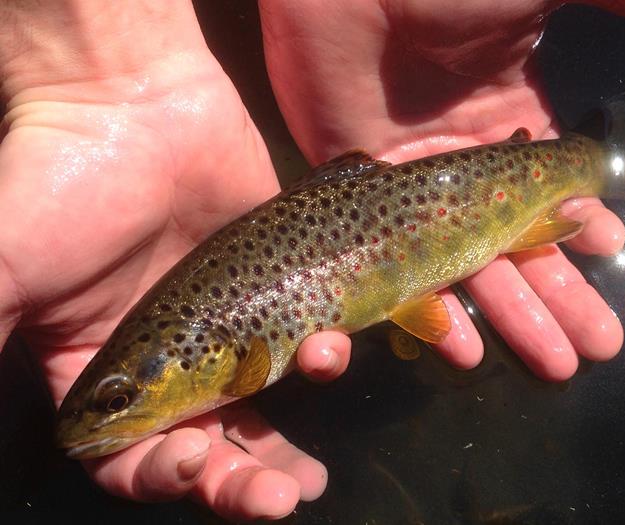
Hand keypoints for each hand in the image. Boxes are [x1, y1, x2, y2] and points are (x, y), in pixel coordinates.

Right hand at [0, 1, 348, 519]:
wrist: (136, 102)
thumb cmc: (60, 181)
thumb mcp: (6, 267)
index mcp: (102, 375)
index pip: (127, 457)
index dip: (157, 475)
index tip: (192, 464)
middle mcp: (164, 364)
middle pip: (206, 449)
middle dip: (239, 484)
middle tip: (277, 501)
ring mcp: (223, 331)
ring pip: (259, 410)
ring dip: (284, 446)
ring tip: (310, 458)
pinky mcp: (272, 294)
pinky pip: (301, 344)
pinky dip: (321, 362)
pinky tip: (335, 354)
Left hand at [259, 0, 624, 379]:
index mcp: (509, 118)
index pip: (555, 189)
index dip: (585, 226)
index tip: (612, 259)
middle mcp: (464, 164)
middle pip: (519, 244)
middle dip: (561, 294)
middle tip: (594, 345)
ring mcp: (412, 189)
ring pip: (468, 268)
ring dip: (510, 317)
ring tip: (551, 363)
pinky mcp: (364, 205)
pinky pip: (401, 270)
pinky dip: (433, 309)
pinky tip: (464, 347)